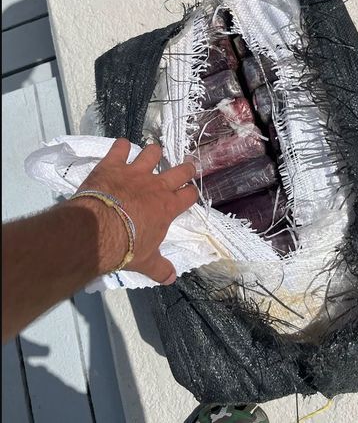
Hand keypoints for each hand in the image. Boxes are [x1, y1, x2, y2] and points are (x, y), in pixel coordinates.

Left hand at [76, 138, 197, 283]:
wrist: (98, 231)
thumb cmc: (127, 247)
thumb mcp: (146, 262)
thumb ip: (160, 268)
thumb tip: (171, 279)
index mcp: (168, 207)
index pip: (189, 195)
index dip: (190, 192)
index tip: (189, 192)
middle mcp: (156, 186)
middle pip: (180, 170)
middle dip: (185, 168)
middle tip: (185, 167)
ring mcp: (135, 172)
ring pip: (152, 153)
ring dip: (152, 153)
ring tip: (151, 155)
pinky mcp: (113, 165)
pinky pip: (120, 147)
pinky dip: (120, 146)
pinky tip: (120, 148)